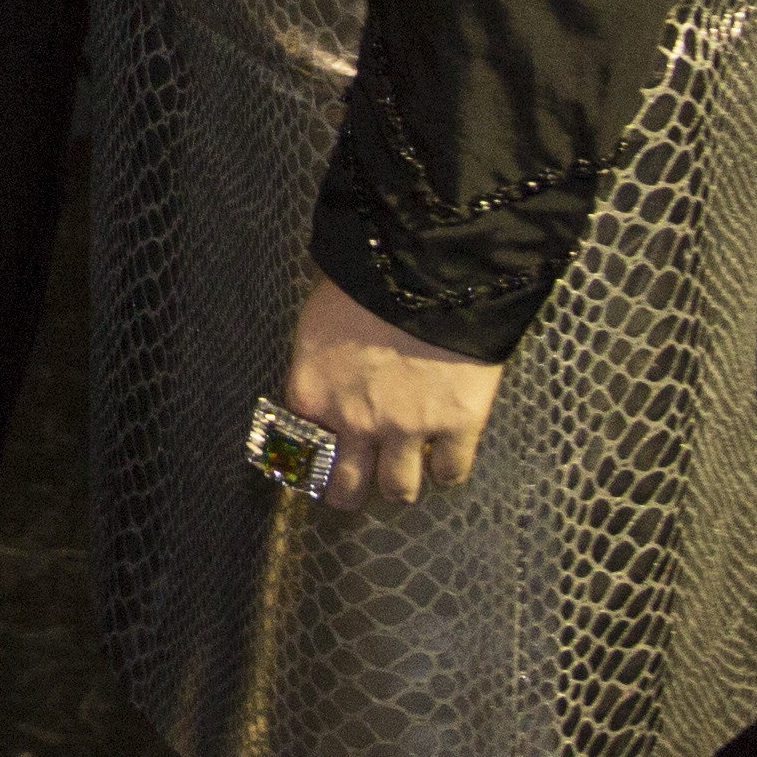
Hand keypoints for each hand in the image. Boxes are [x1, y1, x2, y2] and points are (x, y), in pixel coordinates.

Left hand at [278, 270, 502, 510]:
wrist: (427, 265)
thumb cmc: (364, 278)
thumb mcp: (320, 316)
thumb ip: (319, 359)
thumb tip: (323, 368)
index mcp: (312, 393)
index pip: (300, 450)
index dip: (313, 456)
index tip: (321, 457)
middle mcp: (354, 422)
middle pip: (345, 488)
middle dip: (349, 491)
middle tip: (357, 485)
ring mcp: (407, 428)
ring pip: (398, 489)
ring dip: (399, 484)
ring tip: (405, 473)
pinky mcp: (456, 425)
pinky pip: (451, 471)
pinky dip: (448, 469)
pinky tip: (446, 458)